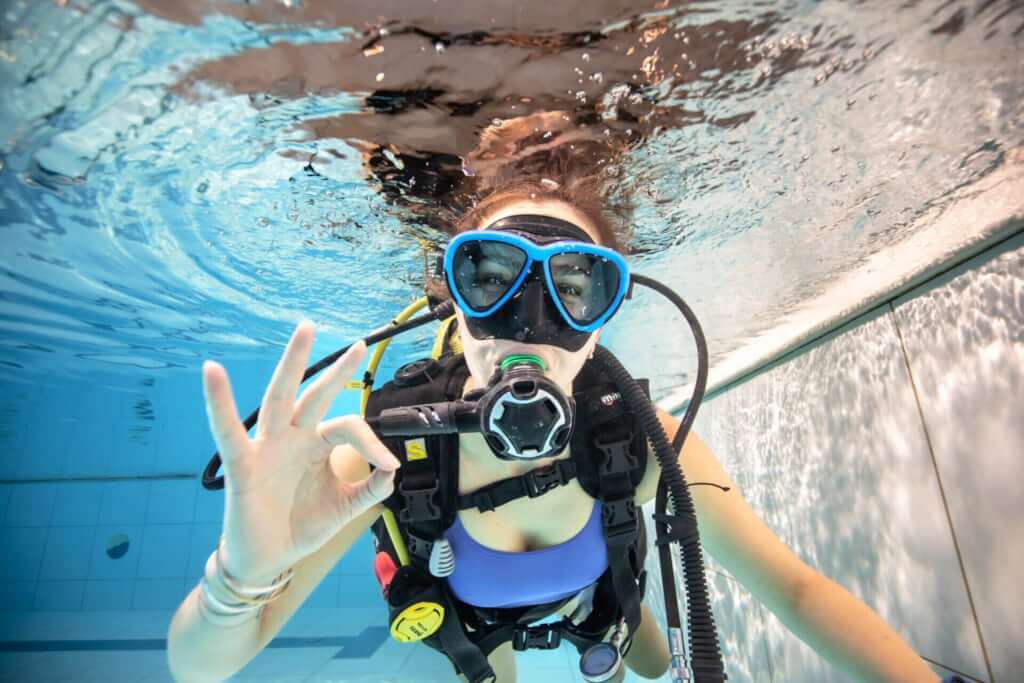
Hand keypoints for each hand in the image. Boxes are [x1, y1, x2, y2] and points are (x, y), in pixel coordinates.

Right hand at [202, 321, 399, 582]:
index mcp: (318, 445)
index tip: (389, 465)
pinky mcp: (242, 464)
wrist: (269, 559)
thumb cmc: (303, 525)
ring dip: (292, 363)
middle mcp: (294, 437)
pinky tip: (212, 372)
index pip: (348, 428)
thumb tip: (393, 469)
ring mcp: (268, 446)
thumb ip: (371, 488)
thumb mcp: (345, 506)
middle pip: (316, 395)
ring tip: (305, 330)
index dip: (371, 444)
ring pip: (280, 397)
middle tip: (359, 342)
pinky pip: (228, 431)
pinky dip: (217, 402)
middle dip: (336, 370)